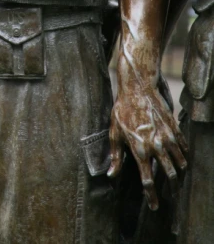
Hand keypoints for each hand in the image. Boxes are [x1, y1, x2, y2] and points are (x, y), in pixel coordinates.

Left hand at [108, 53, 186, 210]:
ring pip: (180, 164)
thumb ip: (115, 156)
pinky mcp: (175, 129)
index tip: (154, 206)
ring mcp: (168, 138)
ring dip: (179, 174)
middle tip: (170, 196)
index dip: (151, 197)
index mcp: (140, 151)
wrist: (137, 88)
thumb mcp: (114, 133)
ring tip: (176, 180)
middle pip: (170, 176)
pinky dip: (184, 157)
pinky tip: (180, 160)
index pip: (147, 181)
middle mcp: (156, 147)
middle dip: (171, 190)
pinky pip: (184, 148)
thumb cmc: (122, 110)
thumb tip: (111, 175)